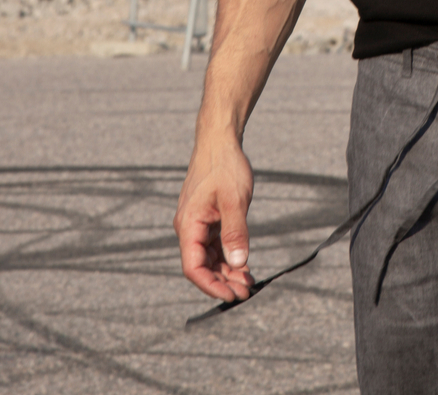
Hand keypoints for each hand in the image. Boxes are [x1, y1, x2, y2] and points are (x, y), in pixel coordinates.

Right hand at [174, 136, 255, 301]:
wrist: (220, 140)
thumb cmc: (225, 165)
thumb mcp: (234, 200)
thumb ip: (235, 233)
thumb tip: (239, 263)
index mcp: (188, 225)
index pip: (193, 267)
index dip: (210, 285)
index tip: (231, 296)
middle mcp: (189, 227)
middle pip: (202, 266)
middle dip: (223, 282)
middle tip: (246, 292)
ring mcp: (198, 224)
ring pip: (209, 258)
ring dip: (227, 272)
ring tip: (248, 283)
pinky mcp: (207, 219)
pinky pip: (215, 245)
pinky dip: (228, 257)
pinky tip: (243, 265)